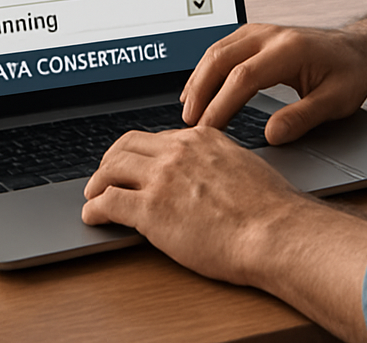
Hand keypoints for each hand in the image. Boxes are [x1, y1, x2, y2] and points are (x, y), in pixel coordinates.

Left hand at [81, 125, 311, 283]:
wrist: (274, 230)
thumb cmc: (269, 208)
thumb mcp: (243, 166)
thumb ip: (217, 163)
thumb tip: (208, 175)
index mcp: (201, 138)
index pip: (155, 137)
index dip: (137, 151)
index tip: (131, 161)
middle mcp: (178, 151)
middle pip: (126, 146)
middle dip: (110, 161)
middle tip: (103, 175)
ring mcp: (162, 179)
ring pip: (112, 169)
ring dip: (97, 183)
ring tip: (92, 195)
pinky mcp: (151, 210)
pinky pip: (109, 203)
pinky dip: (94, 209)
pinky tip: (92, 216)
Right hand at [180, 23, 366, 144]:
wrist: (358, 49)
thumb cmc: (349, 73)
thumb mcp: (336, 101)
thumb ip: (303, 117)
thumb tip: (271, 134)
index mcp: (289, 49)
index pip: (243, 77)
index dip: (221, 105)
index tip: (209, 130)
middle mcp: (270, 35)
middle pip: (221, 58)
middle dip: (201, 91)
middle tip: (190, 124)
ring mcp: (260, 31)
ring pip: (217, 50)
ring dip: (198, 79)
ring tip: (189, 110)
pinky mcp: (255, 35)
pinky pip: (222, 48)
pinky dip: (206, 69)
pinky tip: (198, 88)